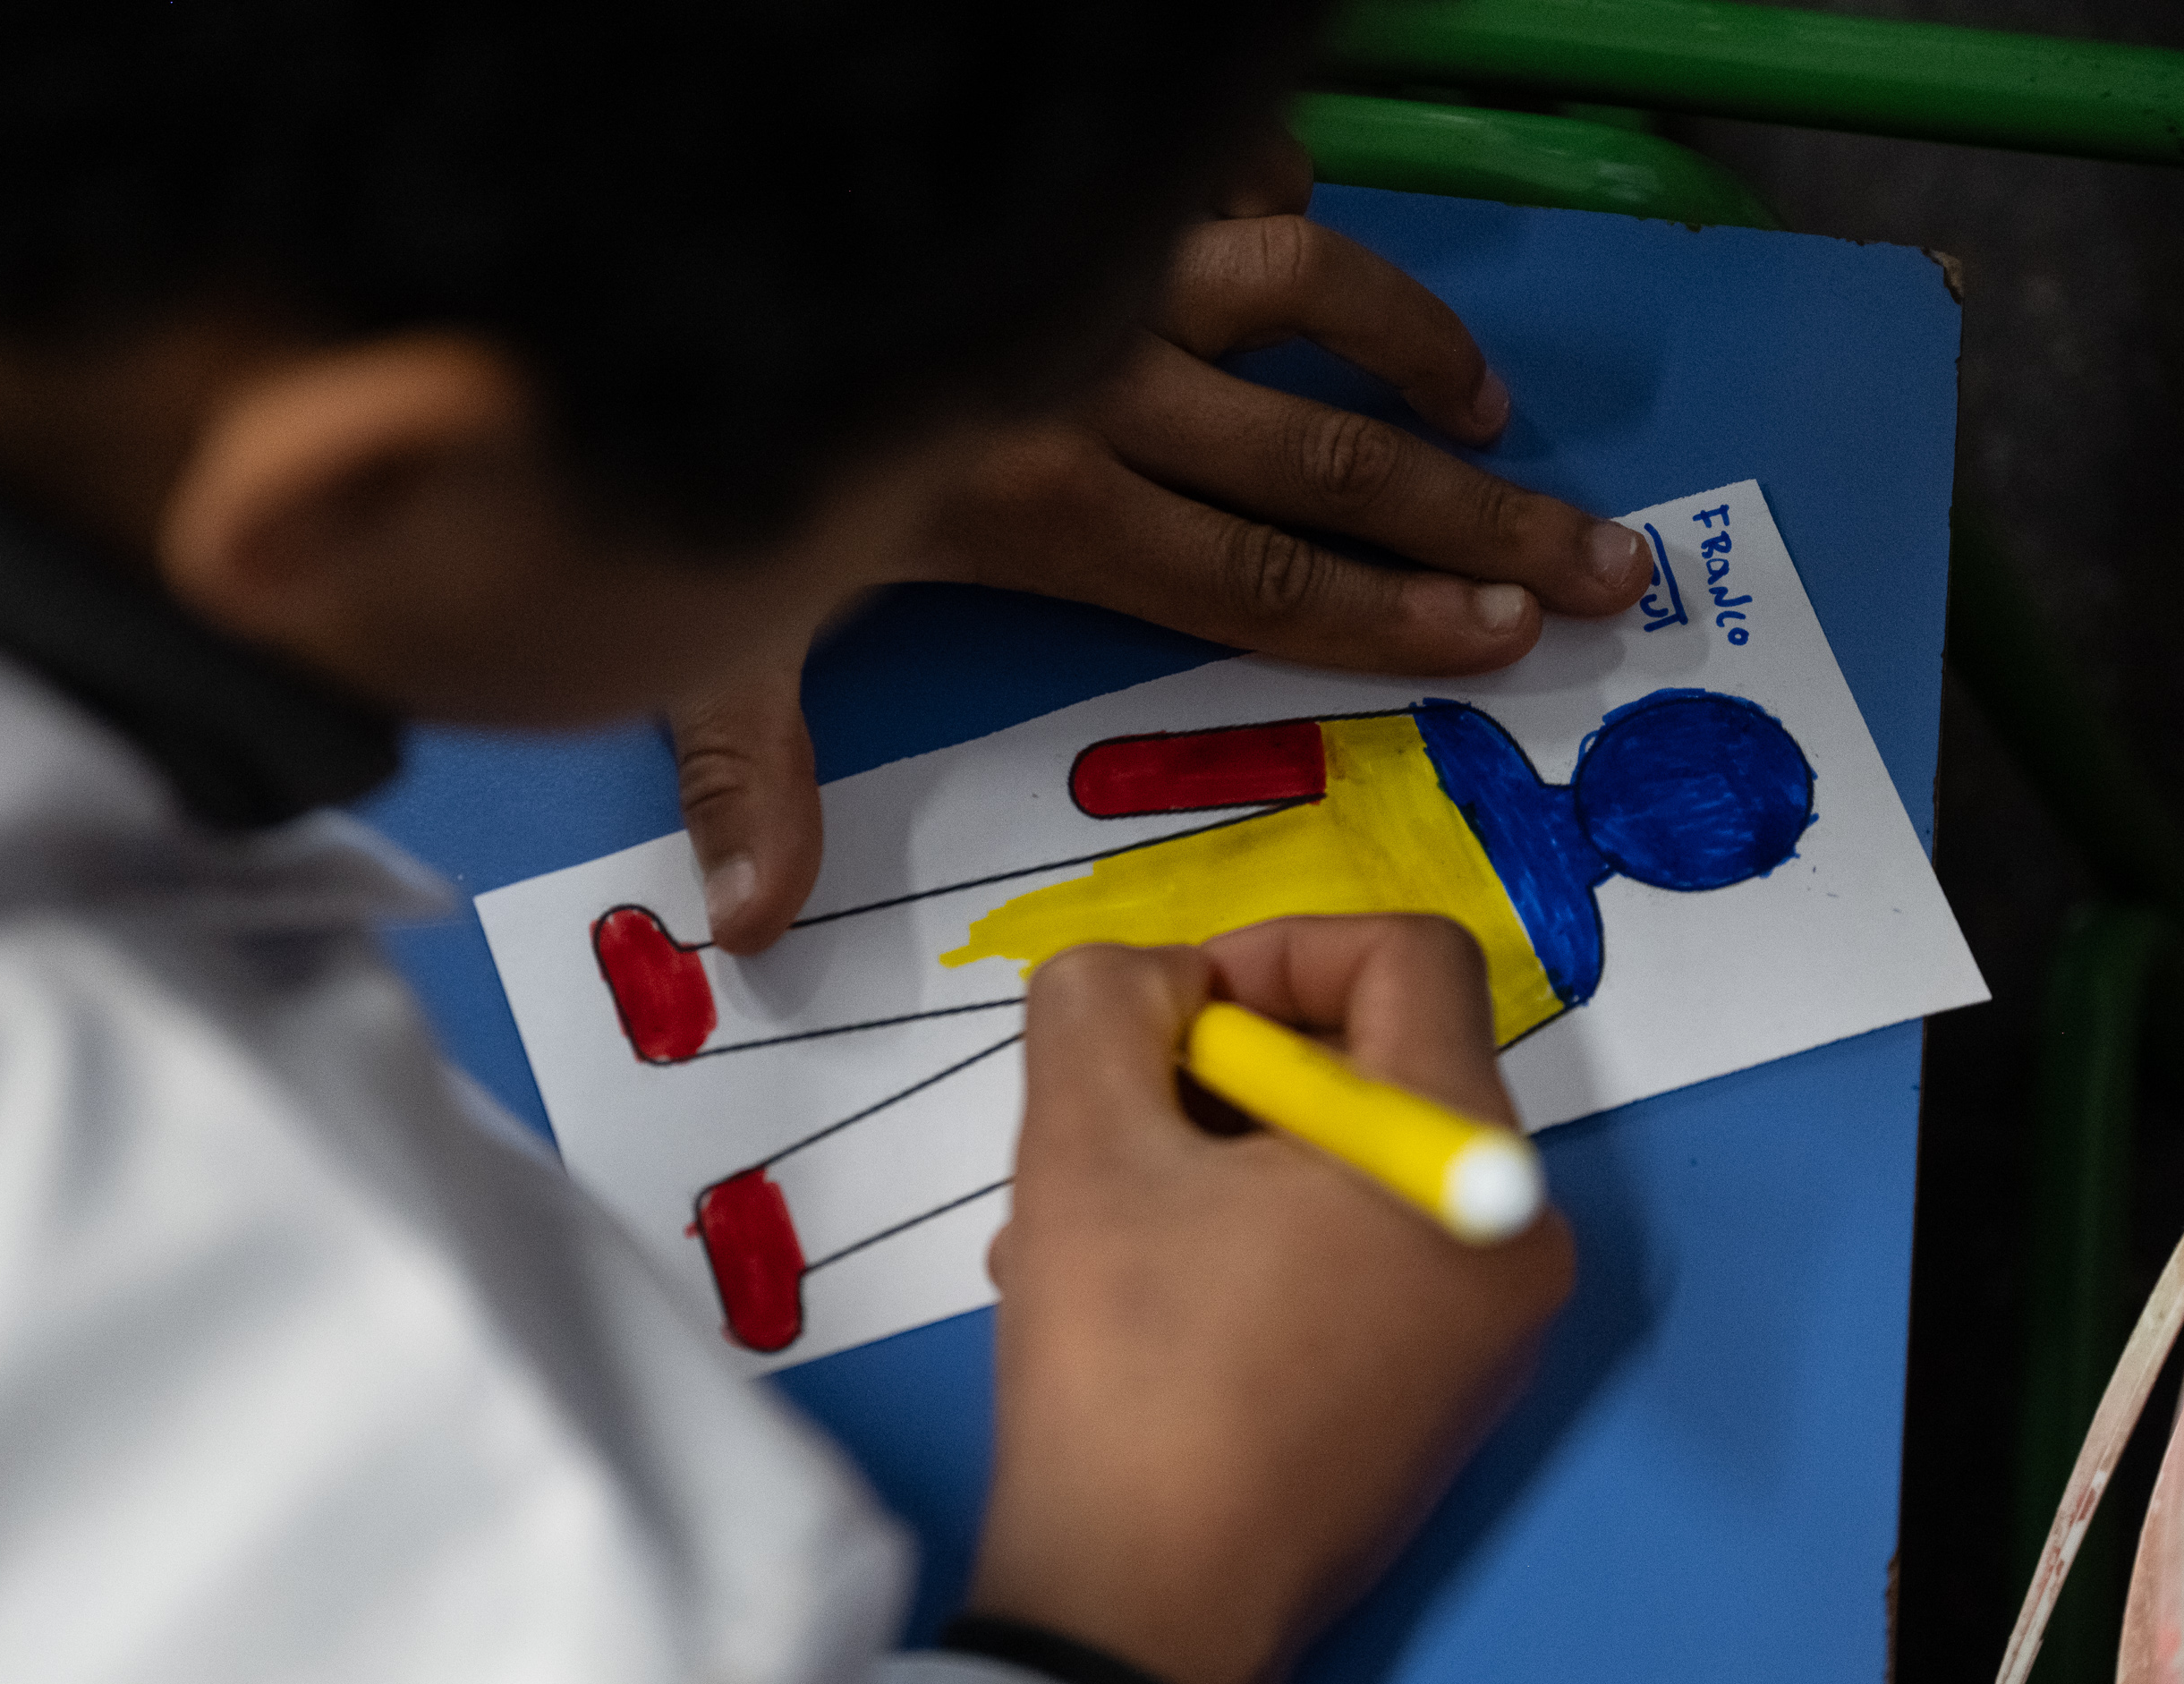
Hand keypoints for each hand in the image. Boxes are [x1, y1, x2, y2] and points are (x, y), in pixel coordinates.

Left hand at [669, 134, 1652, 954]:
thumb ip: (748, 771)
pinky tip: (1308, 242)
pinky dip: (1278, 196)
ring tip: (1480, 409)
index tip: (1503, 635)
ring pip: (1307, 289)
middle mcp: (1092, 382)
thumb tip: (747, 925)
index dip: (1388, 617)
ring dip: (1412, 347)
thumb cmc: (683, 431)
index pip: (1252, 579)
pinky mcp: (1084, 184)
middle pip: (1327, 462)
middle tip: (1599, 558)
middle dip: (1477, 520)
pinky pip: (1225, 175)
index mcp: (1038, 503)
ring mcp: (1095, 265)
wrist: (667, 239)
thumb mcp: (705, 616)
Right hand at [965, 915, 1574, 1683]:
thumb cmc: (1129, 1365)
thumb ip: (1099, 998)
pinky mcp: (1443, 1396)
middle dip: (1219, 1074)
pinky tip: (1140, 1297)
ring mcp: (1487, 1329)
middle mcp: (1514, 1233)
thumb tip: (1149, 981)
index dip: (1270, 949)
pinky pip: (1356, 1254)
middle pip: (1371, 1062)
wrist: (1148, 1609)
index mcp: (1464, 1154)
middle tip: (1108, 1131)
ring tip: (1092, 1229)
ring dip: (1211, 1162)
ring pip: (1346, 1164)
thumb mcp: (1080, 1139)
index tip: (1163, 1024)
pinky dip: (1252, 1239)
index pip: (1406, 954)